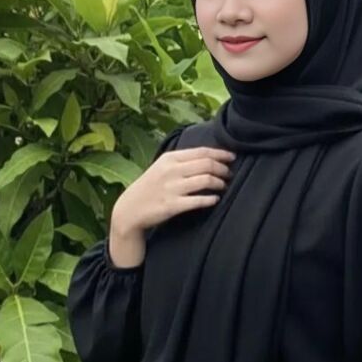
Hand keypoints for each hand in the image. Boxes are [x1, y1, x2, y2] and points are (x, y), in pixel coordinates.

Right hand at [109, 144, 235, 265]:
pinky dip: (210, 199)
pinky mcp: (172, 205)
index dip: (221, 154)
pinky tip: (215, 199)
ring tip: (223, 186)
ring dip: (219, 183)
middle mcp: (171, 170)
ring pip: (205, 180)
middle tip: (229, 174)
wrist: (129, 210)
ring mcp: (171, 188)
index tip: (232, 157)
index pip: (202, 151)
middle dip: (223, 169)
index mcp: (169, 158)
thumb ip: (182, 161)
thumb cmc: (149, 187)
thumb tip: (209, 157)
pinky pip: (198, 200)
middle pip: (207, 164)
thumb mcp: (161, 167)